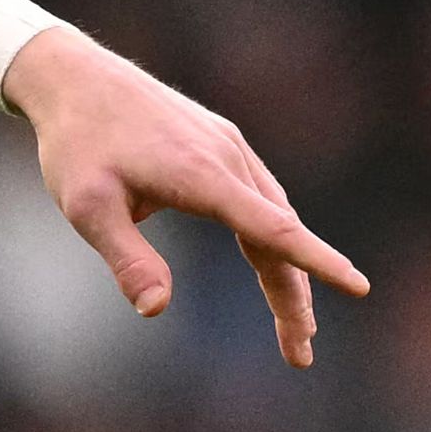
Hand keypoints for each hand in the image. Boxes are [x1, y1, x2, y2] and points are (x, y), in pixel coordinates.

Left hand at [7, 28, 369, 367]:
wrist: (72, 76)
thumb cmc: (75, 142)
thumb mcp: (85, 205)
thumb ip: (126, 258)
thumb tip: (156, 310)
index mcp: (201, 175)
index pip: (273, 228)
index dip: (317, 261)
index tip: (358, 286)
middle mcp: (227, 158)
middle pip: (278, 236)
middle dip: (294, 298)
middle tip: (301, 355)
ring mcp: (228, 148)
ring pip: (274, 218)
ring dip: (287, 272)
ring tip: (295, 326)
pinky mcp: (220, 143)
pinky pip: (260, 197)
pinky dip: (273, 237)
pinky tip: (274, 264)